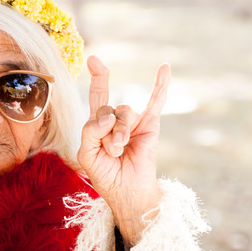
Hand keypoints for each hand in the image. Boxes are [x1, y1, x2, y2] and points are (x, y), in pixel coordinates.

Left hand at [77, 56, 169, 244]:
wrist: (128, 192)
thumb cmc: (105, 175)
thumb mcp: (87, 153)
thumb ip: (90, 131)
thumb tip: (109, 115)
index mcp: (99, 123)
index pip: (98, 95)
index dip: (97, 77)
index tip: (93, 59)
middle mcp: (117, 118)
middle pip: (106, 108)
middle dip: (104, 131)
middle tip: (109, 150)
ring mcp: (134, 120)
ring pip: (123, 112)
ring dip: (118, 134)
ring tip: (119, 151)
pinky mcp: (150, 125)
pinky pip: (156, 101)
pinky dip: (160, 85)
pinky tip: (164, 68)